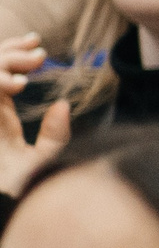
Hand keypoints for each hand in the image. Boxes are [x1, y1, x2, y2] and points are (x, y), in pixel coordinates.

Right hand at [0, 35, 68, 198]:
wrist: (11, 205)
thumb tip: (63, 105)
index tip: (37, 42)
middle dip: (9, 51)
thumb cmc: (26, 190)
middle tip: (39, 50)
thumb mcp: (44, 160)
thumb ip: (55, 136)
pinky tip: (18, 87)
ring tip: (35, 63)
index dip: (13, 54)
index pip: (0, 75)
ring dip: (4, 62)